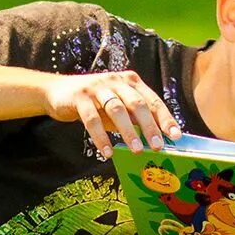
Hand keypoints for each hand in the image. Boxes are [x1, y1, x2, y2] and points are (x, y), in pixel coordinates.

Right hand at [42, 69, 182, 155]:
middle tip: (158, 146)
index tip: (175, 136)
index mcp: (131, 82)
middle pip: (137, 103)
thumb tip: (158, 139)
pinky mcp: (80, 97)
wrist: (59, 91)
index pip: (153, 100)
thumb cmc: (96, 103)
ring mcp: (97, 87)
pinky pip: (91, 119)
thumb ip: (135, 118)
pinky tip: (107, 152)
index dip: (165, 118)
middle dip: (149, 126)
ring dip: (128, 132)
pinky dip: (101, 137)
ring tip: (136, 151)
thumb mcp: (119, 108)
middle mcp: (116, 81)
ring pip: (116, 109)